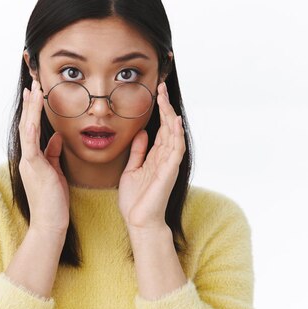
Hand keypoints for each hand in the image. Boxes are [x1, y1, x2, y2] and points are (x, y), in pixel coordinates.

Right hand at [18, 79, 69, 234]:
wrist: (49, 223)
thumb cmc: (54, 201)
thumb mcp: (55, 171)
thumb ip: (53, 153)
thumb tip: (57, 136)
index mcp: (33, 158)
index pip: (32, 128)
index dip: (33, 109)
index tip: (36, 91)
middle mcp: (27, 157)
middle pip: (27, 123)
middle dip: (30, 102)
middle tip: (33, 82)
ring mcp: (29, 162)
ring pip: (28, 129)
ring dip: (31, 109)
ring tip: (34, 90)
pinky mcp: (34, 168)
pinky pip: (31, 145)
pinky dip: (32, 128)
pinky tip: (33, 116)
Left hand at [118, 81, 185, 229]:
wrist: (138, 222)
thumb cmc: (135, 200)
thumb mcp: (132, 170)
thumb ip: (138, 152)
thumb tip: (142, 132)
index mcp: (155, 157)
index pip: (160, 128)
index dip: (158, 111)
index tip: (155, 92)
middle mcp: (165, 158)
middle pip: (168, 127)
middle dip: (165, 107)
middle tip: (160, 86)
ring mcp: (169, 165)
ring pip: (173, 135)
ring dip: (170, 115)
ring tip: (166, 97)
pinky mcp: (169, 172)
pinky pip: (176, 150)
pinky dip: (176, 135)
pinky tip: (174, 122)